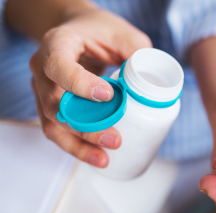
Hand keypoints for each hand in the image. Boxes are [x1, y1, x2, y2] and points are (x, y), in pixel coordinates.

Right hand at [29, 5, 150, 166]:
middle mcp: (43, 70)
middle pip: (55, 104)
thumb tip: (154, 86)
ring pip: (53, 125)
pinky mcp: (52, 109)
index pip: (59, 65)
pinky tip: (98, 158)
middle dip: (85, 127)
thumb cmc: (101, 32)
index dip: (80, 83)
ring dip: (78, 145)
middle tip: (114, 139)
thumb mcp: (125, 35)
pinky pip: (59, 133)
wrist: (81, 32)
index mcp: (57, 44)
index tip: (107, 95)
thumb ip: (139, 55)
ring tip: (104, 159)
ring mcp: (44, 91)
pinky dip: (77, 148)